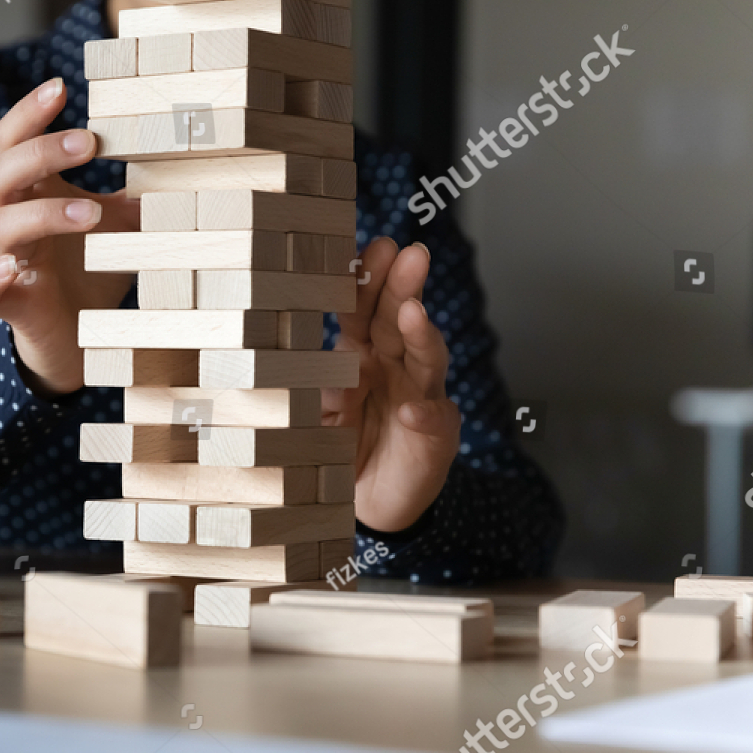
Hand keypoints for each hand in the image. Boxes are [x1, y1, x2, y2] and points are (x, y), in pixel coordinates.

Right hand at [0, 77, 138, 394]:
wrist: (78, 342)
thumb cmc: (94, 272)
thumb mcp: (124, 227)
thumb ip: (142, 195)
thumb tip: (189, 162)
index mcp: (37, 192)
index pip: (15, 139)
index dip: (30, 112)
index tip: (62, 86)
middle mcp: (15, 220)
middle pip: (1, 171)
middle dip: (41, 152)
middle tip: (88, 143)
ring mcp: (8, 260)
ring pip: (1, 224)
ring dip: (43, 213)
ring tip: (90, 213)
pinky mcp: (7, 303)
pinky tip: (9, 268)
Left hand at [322, 237, 462, 532]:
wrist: (370, 503)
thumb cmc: (342, 449)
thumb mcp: (316, 418)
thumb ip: (318, 395)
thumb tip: (322, 379)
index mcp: (362, 353)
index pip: (362, 309)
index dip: (363, 281)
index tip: (364, 249)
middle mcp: (394, 366)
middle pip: (399, 319)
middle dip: (402, 285)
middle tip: (407, 255)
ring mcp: (420, 396)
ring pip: (426, 357)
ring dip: (420, 334)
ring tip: (413, 313)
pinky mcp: (436, 435)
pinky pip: (434, 422)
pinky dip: (425, 416)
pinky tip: (414, 412)